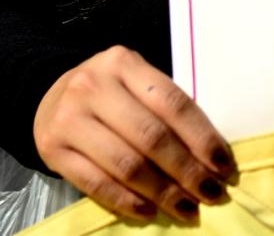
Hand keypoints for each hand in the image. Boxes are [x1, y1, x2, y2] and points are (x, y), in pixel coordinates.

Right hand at [34, 46, 234, 223]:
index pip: (172, 103)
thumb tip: (211, 156)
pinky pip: (97, 184)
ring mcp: (69, 118)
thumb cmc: (108, 93)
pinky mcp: (53, 150)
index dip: (202, 137)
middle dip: (187, 171)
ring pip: (126, 164)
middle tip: (212, 193)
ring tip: (187, 208)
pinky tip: (150, 211)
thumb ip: (165, 107)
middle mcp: (92, 86)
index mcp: (122, 63)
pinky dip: (127, 202)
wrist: (49, 97)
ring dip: (162, 192)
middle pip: (151, 136)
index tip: (224, 165)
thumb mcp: (134, 82)